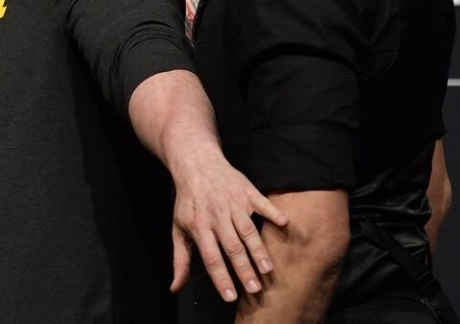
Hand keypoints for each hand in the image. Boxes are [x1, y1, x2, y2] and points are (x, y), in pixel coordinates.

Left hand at [170, 151, 289, 301]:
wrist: (196, 163)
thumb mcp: (179, 228)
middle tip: (255, 289)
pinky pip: (262, 203)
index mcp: (199, 227)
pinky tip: (284, 223)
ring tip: (268, 269)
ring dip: (259, 249)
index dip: (221, 277)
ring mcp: (233, 203)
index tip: (231, 296)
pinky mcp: (247, 191)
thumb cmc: (188, 201)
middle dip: (244, 269)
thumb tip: (175, 288)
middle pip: (232, 247)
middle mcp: (217, 216)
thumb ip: (180, 259)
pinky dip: (273, 212)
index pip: (211, 257)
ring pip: (247, 230)